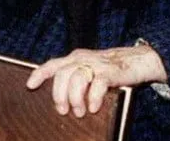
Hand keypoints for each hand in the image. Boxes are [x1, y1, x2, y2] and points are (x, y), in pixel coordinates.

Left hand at [25, 44, 166, 117]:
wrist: (140, 60)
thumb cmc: (111, 70)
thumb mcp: (90, 70)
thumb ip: (76, 78)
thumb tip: (62, 102)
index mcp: (76, 58)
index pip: (53, 64)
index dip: (40, 74)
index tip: (30, 85)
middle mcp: (84, 59)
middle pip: (62, 74)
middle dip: (59, 95)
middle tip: (63, 110)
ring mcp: (97, 64)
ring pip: (76, 78)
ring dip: (75, 98)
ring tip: (80, 112)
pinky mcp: (111, 72)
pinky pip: (97, 84)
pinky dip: (93, 98)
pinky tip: (93, 107)